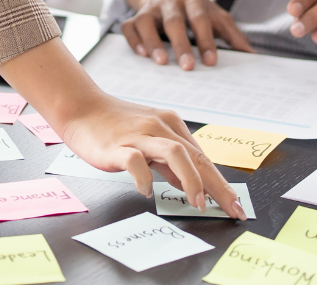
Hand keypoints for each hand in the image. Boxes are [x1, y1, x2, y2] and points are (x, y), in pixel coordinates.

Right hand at [57, 96, 247, 218]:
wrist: (81, 107)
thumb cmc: (114, 127)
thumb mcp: (149, 141)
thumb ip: (169, 163)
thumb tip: (191, 186)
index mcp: (170, 126)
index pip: (203, 158)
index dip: (221, 183)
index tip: (235, 205)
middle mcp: (160, 127)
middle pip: (197, 157)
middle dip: (218, 186)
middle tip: (232, 209)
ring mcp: (139, 136)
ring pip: (175, 153)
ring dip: (191, 179)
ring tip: (196, 202)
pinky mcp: (118, 146)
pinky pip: (135, 161)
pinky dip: (144, 177)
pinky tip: (147, 191)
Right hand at [120, 0, 251, 69]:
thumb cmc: (195, 9)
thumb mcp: (216, 15)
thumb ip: (232, 34)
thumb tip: (252, 55)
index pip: (200, 18)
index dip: (206, 39)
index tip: (211, 61)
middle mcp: (170, 1)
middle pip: (174, 21)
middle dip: (181, 44)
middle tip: (188, 67)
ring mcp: (150, 8)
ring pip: (147, 22)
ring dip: (153, 42)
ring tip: (162, 63)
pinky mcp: (135, 16)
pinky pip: (130, 26)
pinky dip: (134, 40)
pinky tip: (142, 54)